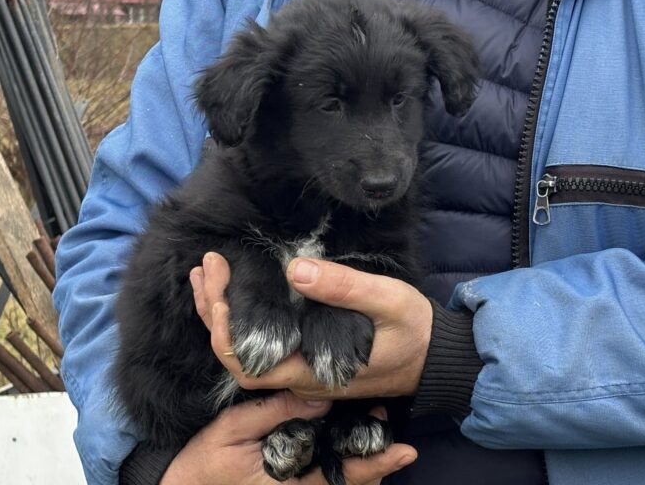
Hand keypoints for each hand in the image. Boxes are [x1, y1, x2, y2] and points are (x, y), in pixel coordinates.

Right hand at [160, 391, 415, 484]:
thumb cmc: (204, 460)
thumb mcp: (234, 429)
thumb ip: (276, 413)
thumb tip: (320, 396)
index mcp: (289, 481)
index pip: (343, 474)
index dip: (376, 462)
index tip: (405, 451)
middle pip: (351, 484)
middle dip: (378, 465)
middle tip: (401, 445)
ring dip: (363, 469)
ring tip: (385, 445)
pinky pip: (323, 481)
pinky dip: (341, 470)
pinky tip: (348, 449)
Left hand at [191, 253, 432, 399]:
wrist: (435, 356)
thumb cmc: (414, 330)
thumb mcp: (387, 300)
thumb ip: (344, 288)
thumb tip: (294, 270)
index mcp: (313, 372)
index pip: (248, 364)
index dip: (224, 328)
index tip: (221, 283)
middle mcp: (300, 379)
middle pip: (237, 358)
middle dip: (214, 313)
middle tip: (208, 265)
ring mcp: (303, 372)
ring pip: (247, 353)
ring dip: (224, 314)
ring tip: (210, 272)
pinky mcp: (308, 359)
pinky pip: (265, 345)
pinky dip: (243, 317)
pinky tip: (238, 290)